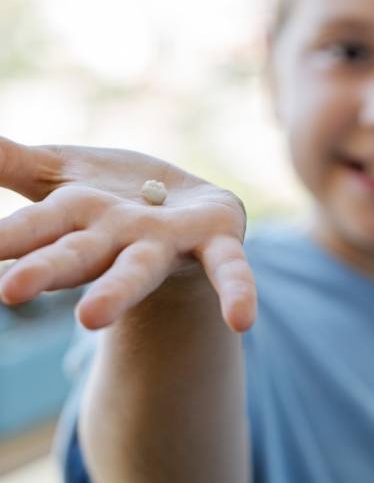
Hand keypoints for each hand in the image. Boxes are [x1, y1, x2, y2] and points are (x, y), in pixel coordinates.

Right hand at [0, 137, 255, 331]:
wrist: (181, 209)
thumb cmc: (116, 200)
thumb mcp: (63, 174)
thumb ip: (13, 162)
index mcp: (80, 219)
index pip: (32, 231)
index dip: (3, 242)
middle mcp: (118, 239)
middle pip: (79, 256)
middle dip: (46, 270)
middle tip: (10, 290)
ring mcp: (167, 244)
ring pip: (139, 268)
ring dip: (118, 290)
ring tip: (90, 319)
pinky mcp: (216, 242)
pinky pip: (229, 268)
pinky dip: (235, 291)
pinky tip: (240, 320)